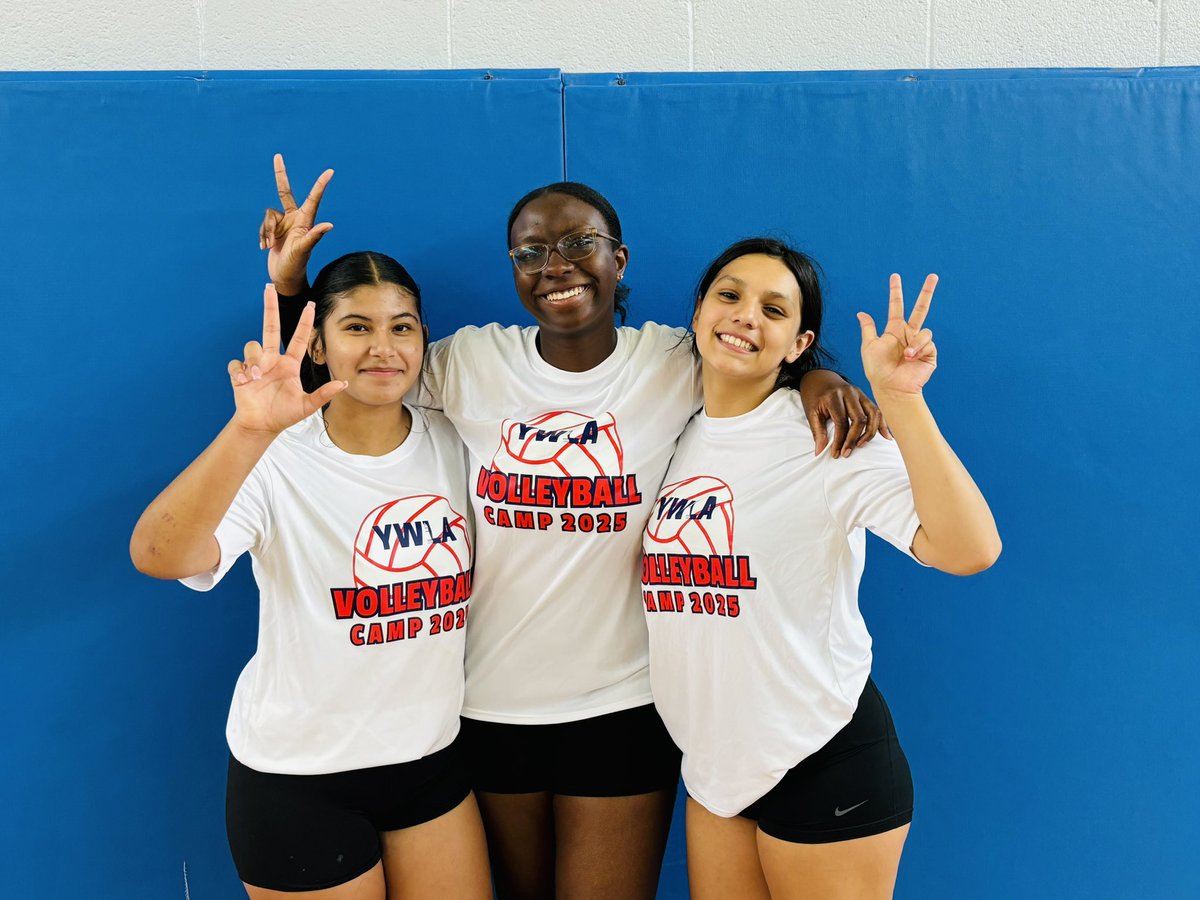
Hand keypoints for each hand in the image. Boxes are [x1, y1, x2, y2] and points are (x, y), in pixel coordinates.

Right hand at [228, 285, 345, 434]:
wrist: (262, 425)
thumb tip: (344, 383)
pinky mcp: (240, 374)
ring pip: (252, 346)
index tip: (310, 304)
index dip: (304, 322)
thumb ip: (324, 394)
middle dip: (269, 306)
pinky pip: (237, 363)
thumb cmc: (284, 415)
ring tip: (257, 378)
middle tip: (269, 286)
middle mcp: (272, 360)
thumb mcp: (307, 406)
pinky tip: (245, 382)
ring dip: (254, 360)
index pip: (297, 338)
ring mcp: (256, 365)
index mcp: (289, 364)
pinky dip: (240, 371)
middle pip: (269, 327)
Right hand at [258, 154, 333, 293]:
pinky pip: (263, 225)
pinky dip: (262, 235)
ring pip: (268, 215)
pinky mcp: (273, 230)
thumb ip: (314, 236)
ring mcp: (283, 224)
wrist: (284, 278)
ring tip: (269, 246)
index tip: (330, 171)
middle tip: (277, 156)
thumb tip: (329, 225)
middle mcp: (294, 219)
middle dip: (280, 175)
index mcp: (305, 221)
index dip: (320, 185)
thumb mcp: (304, 250)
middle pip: (284, 192)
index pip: (313, 198)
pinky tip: (265, 248)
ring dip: (265, 230)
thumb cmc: (296, 265)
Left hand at [799, 369, 888, 458]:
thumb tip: (820, 452)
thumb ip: (817, 432)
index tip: (836, 453)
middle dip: (854, 439)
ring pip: (873, 414)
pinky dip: (882, 424)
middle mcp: (849, 393)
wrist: (818, 377)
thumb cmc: (814, 396)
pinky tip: (885, 437)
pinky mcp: (864, 396)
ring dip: (870, 432)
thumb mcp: (810, 412)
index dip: (840, 440)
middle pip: (859, 419)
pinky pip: (877, 410)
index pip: (841, 422)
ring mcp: (859, 393)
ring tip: (862, 445)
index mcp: (833, 397)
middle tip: (847, 452)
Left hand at [857, 274, 937, 396]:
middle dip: (927, 292)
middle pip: (920, 308)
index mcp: (894, 330)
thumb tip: (861, 312)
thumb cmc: (877, 370)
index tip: (895, 276)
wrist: (891, 387)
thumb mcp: (868, 347)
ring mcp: (920, 343)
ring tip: (906, 356)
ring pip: (925, 330)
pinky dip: (919, 349)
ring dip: (915, 343)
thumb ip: (868, 328)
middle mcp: (908, 334)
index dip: (896, 292)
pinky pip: (928, 342)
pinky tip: (912, 358)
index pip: (896, 306)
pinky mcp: (930, 353)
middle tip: (933, 276)